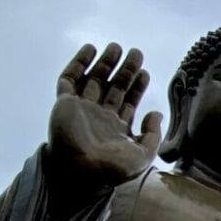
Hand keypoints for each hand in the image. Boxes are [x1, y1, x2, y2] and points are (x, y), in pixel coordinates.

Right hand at [48, 42, 161, 181]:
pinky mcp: (64, 104)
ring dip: (105, 63)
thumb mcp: (144, 155)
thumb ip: (153, 134)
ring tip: (116, 47)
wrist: (82, 173)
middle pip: (113, 87)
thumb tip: (156, 113)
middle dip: (125, 70)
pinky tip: (91, 49)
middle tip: (136, 53)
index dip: (136, 86)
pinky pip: (69, 79)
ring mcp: (80, 109)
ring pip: (93, 80)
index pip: (127, 101)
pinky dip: (78, 63)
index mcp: (116, 129)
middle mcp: (98, 117)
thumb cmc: (112, 170)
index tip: (145, 72)